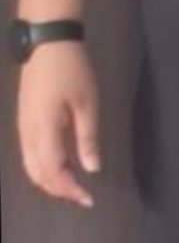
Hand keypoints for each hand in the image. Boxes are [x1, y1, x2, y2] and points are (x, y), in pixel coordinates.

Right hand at [15, 42, 101, 208]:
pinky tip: (63, 166)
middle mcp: (28, 133)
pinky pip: (30, 154)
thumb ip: (88, 137)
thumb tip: (92, 167)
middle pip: (38, 174)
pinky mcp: (24, 121)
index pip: (54, 172)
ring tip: (73, 186)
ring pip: (31, 166)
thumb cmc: (72, 71)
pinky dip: (44, 167)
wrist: (47, 44)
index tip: (88, 199)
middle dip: (59, 190)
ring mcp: (23, 127)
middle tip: (81, 197)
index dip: (69, 189)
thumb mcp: (87, 103)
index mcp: (44, 130)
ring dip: (50, 180)